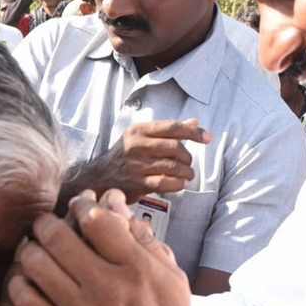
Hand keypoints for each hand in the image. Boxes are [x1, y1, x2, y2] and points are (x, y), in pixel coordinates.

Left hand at [9, 192, 195, 305]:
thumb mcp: (170, 277)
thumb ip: (143, 238)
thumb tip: (114, 202)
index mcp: (136, 268)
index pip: (96, 219)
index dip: (82, 205)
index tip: (79, 208)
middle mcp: (107, 287)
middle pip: (57, 235)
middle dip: (47, 222)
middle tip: (47, 225)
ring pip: (35, 263)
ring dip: (30, 249)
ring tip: (35, 249)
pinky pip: (24, 299)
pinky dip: (19, 283)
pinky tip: (27, 279)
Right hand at [70, 118, 211, 203]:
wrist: (99, 178)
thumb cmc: (124, 156)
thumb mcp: (141, 138)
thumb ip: (167, 131)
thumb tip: (194, 121)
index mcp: (138, 130)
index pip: (172, 127)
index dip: (193, 132)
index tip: (207, 138)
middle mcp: (136, 145)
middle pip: (176, 148)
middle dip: (188, 157)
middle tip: (189, 164)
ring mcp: (137, 165)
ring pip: (174, 167)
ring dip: (187, 172)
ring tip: (187, 175)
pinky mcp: (138, 184)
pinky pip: (167, 183)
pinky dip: (179, 184)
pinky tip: (180, 184)